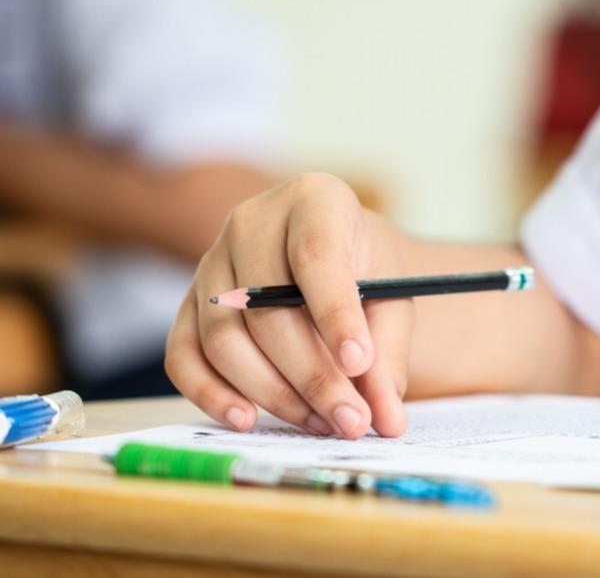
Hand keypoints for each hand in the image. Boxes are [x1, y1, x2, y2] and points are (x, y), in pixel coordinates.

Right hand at [165, 173, 410, 438]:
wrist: (335, 260)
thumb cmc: (365, 272)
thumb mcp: (392, 300)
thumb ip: (388, 356)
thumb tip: (387, 421)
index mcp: (313, 200)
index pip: (315, 256)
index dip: (335, 313)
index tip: (359, 363)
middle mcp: (252, 222)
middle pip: (266, 308)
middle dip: (312, 375)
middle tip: (350, 421)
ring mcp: (211, 261)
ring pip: (224, 338)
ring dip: (273, 392)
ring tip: (321, 424)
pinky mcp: (188, 303)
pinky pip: (183, 354)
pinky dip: (210, 394)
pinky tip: (247, 420)